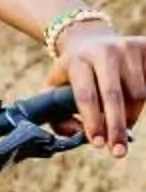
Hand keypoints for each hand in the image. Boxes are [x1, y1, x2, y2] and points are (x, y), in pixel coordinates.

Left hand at [56, 23, 145, 157]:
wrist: (89, 39)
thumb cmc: (72, 74)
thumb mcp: (54, 88)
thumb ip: (58, 116)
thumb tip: (78, 134)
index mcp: (77, 61)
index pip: (86, 95)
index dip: (92, 121)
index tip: (96, 144)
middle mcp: (103, 52)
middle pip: (114, 96)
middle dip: (116, 127)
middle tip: (117, 152)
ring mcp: (126, 48)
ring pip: (138, 94)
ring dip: (131, 116)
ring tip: (121, 122)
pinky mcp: (144, 47)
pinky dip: (143, 103)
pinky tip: (133, 107)